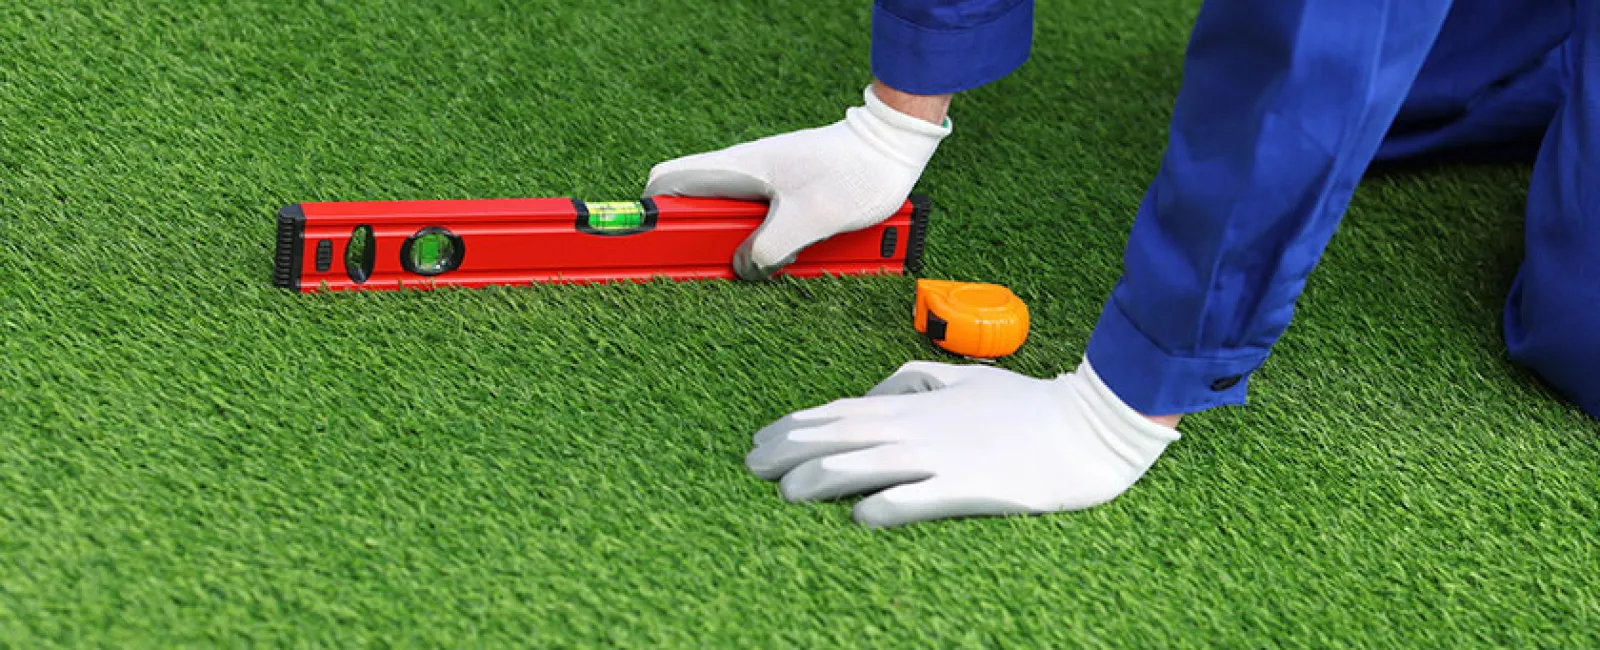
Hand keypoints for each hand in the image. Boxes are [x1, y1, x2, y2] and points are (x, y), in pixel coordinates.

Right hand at [644, 84, 950, 280]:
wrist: (893, 151)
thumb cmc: (854, 172)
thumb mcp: (808, 220)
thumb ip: (767, 249)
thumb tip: (743, 269)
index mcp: (737, 167)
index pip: (668, 180)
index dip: (651, 212)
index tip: (652, 245)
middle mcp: (743, 173)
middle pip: (698, 210)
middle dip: (701, 244)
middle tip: (714, 268)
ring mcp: (764, 184)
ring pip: (731, 223)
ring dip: (740, 247)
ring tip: (762, 263)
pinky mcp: (785, 196)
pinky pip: (762, 225)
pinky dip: (768, 244)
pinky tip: (788, 255)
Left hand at [745, 359, 1180, 527]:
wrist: (1086, 426)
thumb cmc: (1026, 404)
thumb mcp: (963, 376)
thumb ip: (913, 380)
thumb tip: (873, 392)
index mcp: (915, 402)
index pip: (838, 411)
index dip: (793, 426)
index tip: (760, 439)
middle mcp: (917, 426)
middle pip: (835, 436)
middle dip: (786, 450)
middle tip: (751, 466)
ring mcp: (940, 457)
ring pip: (860, 465)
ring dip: (816, 478)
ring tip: (784, 492)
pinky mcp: (967, 487)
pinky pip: (913, 500)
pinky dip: (881, 508)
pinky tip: (858, 519)